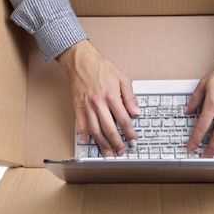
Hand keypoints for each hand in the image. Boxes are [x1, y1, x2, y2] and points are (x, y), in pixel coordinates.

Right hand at [57, 40, 139, 156]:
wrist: (81, 60)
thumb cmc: (101, 68)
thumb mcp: (121, 78)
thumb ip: (129, 97)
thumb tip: (136, 112)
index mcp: (111, 96)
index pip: (123, 119)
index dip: (129, 132)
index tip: (133, 139)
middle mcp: (98, 103)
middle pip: (109, 128)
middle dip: (116, 143)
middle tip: (121, 151)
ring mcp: (87, 106)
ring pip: (95, 130)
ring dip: (102, 144)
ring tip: (108, 152)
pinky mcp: (77, 107)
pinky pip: (81, 125)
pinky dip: (84, 135)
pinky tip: (89, 142)